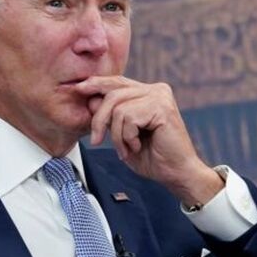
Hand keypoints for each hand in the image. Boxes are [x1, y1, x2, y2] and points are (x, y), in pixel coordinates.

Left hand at [74, 76, 223, 205]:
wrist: (176, 174)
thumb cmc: (152, 156)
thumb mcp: (123, 133)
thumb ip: (109, 115)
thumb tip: (90, 99)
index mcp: (148, 92)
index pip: (117, 82)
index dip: (97, 84)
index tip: (79, 89)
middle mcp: (156, 89)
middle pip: (113, 93)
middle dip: (99, 119)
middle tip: (96, 141)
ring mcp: (160, 96)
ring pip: (117, 108)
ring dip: (116, 135)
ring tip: (127, 149)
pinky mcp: (161, 107)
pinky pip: (128, 118)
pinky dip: (126, 137)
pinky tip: (138, 146)